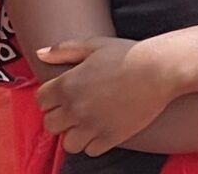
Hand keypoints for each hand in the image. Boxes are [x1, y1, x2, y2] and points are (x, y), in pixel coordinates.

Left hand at [36, 37, 180, 155]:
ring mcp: (92, 126)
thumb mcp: (93, 45)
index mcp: (68, 84)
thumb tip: (40, 53)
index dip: (50, 97)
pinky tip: (103, 126)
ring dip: (75, 133)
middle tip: (74, 107)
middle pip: (50, 125)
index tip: (62, 93)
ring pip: (68, 143)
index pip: (41, 101)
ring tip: (88, 120)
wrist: (158, 70)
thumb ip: (64, 50)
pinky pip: (90, 151)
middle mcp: (75, 108)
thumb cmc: (126, 54)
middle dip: (60, 116)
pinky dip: (94, 142)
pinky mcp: (109, 138)